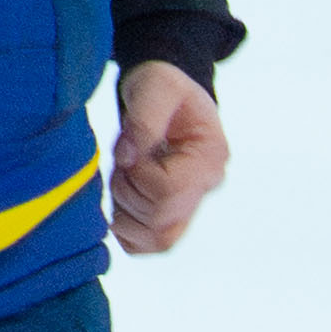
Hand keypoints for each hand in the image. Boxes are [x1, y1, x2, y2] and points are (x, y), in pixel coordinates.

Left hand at [110, 61, 228, 254]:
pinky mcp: (172, 214)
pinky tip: (120, 200)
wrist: (167, 95)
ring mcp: (191, 204)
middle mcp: (206, 186)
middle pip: (160, 218)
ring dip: (126, 214)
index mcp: (209, 156)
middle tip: (123, 163)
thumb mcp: (155, 86)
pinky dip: (126, 231)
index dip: (137, 175)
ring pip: (157, 240)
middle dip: (128, 192)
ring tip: (124, 179)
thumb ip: (143, 119)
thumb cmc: (163, 87)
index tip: (129, 151)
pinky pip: (149, 245)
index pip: (168, 189)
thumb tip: (129, 158)